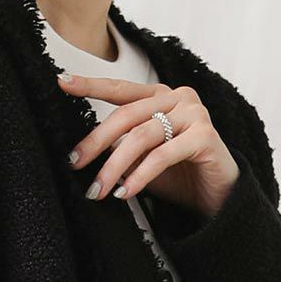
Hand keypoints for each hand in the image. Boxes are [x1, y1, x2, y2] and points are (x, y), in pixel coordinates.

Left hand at [58, 71, 239, 214]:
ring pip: (141, 136)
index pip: (121, 89)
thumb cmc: (178, 175)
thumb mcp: (142, 158)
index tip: (62, 82)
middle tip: (75, 163)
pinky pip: (162, 155)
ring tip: (99, 190)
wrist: (217, 199)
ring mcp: (194, 114)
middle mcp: (178, 98)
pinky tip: (125, 192)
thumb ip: (121, 146)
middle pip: (126, 115)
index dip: (91, 85)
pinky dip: (140, 176)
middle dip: (96, 142)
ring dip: (114, 165)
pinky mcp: (205, 136)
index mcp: (160, 96)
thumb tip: (83, 150)